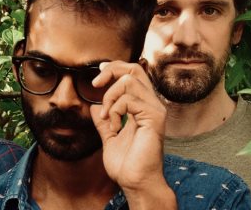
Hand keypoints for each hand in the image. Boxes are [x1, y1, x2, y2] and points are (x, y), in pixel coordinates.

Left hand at [89, 61, 175, 208]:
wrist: (135, 182)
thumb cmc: (126, 164)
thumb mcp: (109, 137)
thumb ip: (104, 121)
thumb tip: (94, 106)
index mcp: (143, 107)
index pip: (133, 73)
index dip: (115, 68)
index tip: (98, 75)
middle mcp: (152, 104)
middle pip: (134, 68)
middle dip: (111, 71)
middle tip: (96, 84)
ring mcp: (155, 109)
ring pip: (130, 80)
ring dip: (110, 97)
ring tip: (107, 117)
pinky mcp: (154, 117)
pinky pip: (129, 99)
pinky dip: (115, 110)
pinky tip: (115, 127)